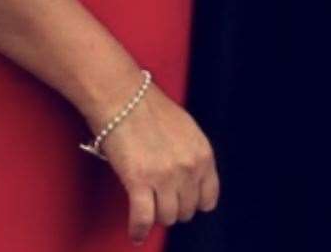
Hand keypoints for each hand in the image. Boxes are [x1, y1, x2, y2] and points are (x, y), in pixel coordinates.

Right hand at [97, 83, 218, 244]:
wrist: (123, 97)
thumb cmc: (150, 108)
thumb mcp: (186, 129)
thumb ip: (192, 156)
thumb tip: (189, 181)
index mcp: (203, 153)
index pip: (208, 198)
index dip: (194, 202)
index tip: (183, 201)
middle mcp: (188, 168)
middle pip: (186, 211)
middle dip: (173, 208)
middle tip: (160, 200)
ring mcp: (164, 177)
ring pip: (166, 218)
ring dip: (156, 215)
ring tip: (147, 206)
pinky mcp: (139, 182)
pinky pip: (143, 220)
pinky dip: (138, 230)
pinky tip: (135, 233)